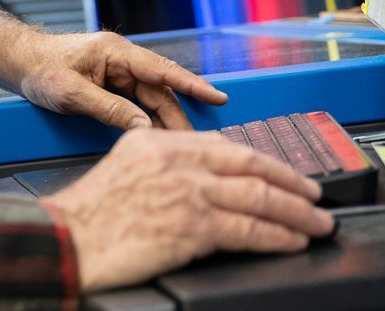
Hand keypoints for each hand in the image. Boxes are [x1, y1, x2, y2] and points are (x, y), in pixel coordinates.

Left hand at [12, 30, 227, 129]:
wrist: (18, 63)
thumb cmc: (40, 70)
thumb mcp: (72, 92)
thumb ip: (109, 109)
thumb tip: (143, 128)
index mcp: (115, 52)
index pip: (161, 69)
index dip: (191, 84)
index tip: (217, 97)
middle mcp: (121, 61)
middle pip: (159, 91)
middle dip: (177, 117)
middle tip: (196, 145)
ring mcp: (117, 74)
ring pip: (150, 101)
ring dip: (163, 122)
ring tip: (181, 148)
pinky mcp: (111, 87)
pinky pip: (136, 105)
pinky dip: (147, 122)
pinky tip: (156, 140)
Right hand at [44, 128, 333, 291]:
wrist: (67, 240)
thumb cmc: (88, 216)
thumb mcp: (124, 169)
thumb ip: (162, 165)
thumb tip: (201, 180)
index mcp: (157, 142)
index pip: (224, 146)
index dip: (263, 161)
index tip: (283, 174)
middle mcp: (175, 160)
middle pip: (249, 165)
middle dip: (291, 182)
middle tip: (316, 196)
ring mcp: (185, 191)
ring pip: (257, 197)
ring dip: (295, 213)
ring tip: (317, 224)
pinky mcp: (191, 226)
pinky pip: (248, 230)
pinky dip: (277, 237)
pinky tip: (292, 242)